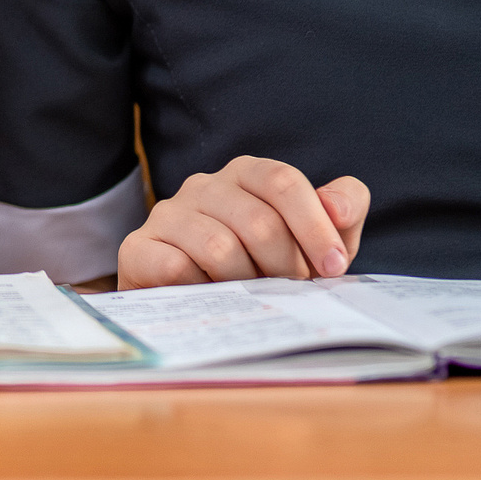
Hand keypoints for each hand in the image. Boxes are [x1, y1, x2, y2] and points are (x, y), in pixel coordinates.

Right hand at [117, 157, 368, 287]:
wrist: (199, 306)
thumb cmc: (267, 268)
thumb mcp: (316, 241)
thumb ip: (342, 211)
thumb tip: (337, 207)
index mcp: (245, 173)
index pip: (282, 181)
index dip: (314, 227)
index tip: (333, 268)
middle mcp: (203, 185)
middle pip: (258, 220)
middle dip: (286, 266)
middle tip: (291, 291)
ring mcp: (167, 214)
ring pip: (219, 248)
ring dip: (247, 284)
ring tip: (252, 296)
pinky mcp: (138, 247)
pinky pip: (177, 267)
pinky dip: (204, 290)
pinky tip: (211, 296)